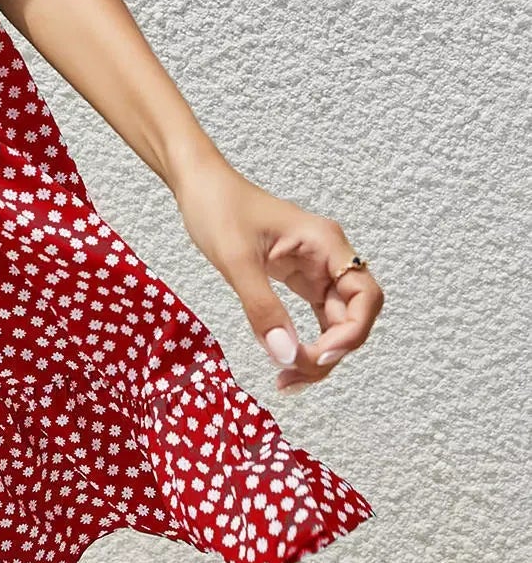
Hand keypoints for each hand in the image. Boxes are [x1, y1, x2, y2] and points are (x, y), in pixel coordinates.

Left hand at [172, 158, 383, 391]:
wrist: (197, 183)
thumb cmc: (218, 206)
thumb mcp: (236, 258)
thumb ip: (262, 307)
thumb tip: (287, 356)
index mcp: (325, 242)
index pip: (365, 297)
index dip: (351, 334)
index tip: (317, 356)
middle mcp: (328, 257)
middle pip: (354, 317)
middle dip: (331, 352)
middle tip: (293, 375)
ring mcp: (315, 269)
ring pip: (336, 324)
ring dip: (318, 355)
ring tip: (287, 379)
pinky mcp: (298, 279)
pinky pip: (314, 318)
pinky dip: (302, 342)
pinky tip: (282, 359)